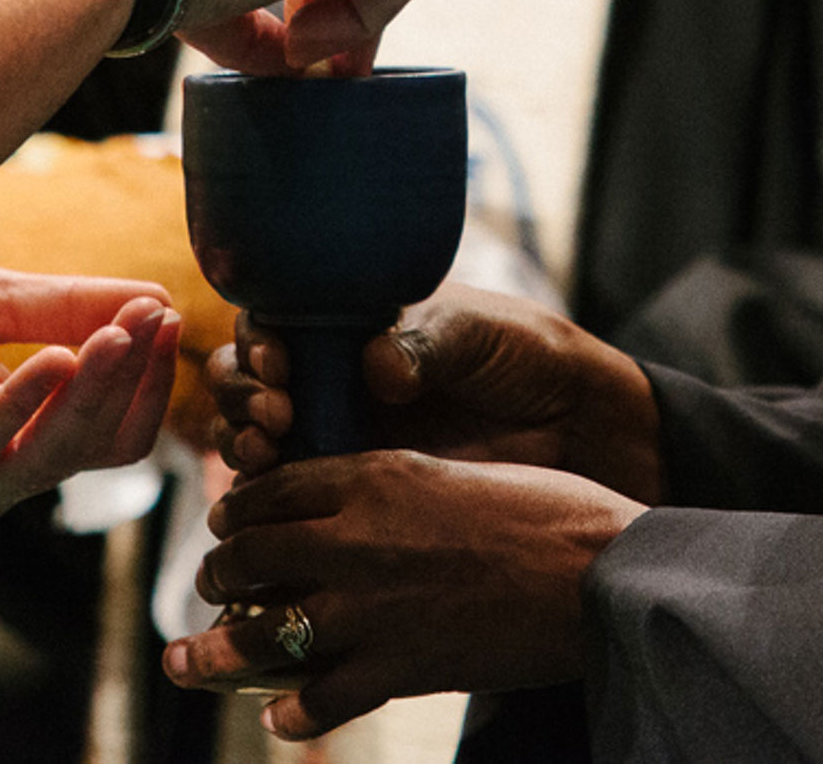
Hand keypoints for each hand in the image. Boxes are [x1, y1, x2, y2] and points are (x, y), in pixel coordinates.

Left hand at [0, 256, 180, 525]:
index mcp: (6, 441)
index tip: (167, 312)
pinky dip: (23, 405)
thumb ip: (61, 308)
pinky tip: (58, 358)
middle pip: (89, 452)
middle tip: (154, 320)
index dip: (144, 381)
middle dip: (131, 385)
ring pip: (41, 461)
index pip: (107, 435)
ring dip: (92, 395)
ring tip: (120, 333)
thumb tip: (155, 300)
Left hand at [161, 452, 642, 737]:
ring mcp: (369, 609)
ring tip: (189, 659)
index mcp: (373, 475)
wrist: (597, 575)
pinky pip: (319, 698)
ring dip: (216, 649)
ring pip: (263, 633)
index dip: (242, 504)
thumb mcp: (457, 472)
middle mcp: (355, 538)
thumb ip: (398, 487)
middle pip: (252, 553)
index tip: (232, 520)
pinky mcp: (395, 668)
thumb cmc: (548, 513)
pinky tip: (279, 717)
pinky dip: (291, 713)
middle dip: (221, 571)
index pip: (274, 485)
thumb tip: (363, 506)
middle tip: (213, 584)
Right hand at [208, 289, 664, 500]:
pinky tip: (275, 502)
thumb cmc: (531, 358)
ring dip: (245, 444)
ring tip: (267, 452)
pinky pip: (294, 496)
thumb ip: (425, 341)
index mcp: (357, 321)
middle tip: (275, 415)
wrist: (579, 429)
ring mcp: (341, 434)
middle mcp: (335, 376)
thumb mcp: (480, 332)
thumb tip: (375, 367)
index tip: (280, 363)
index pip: (278, 321)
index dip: (261, 341)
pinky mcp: (355, 490)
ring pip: (259, 438)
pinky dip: (271, 499)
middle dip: (243, 396)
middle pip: (250, 380)